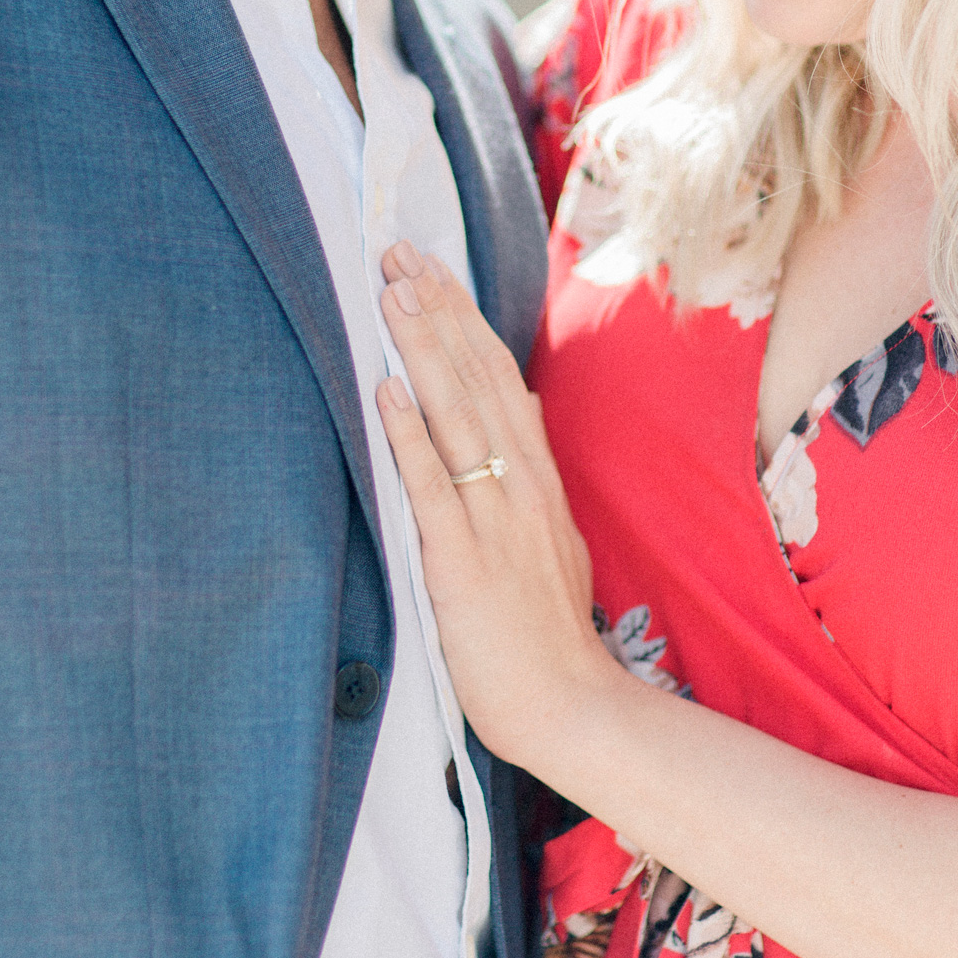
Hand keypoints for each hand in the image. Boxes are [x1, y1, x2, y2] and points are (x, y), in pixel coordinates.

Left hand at [376, 243, 615, 772]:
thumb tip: (519, 415)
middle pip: (476, 378)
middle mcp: (519, 482)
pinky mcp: (465, 560)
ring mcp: (495, 517)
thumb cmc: (548, 631)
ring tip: (393, 293)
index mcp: (535, 476)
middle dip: (436, 310)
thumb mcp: (551, 537)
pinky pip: (433, 488)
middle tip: (399, 251)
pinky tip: (385, 393)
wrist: (571, 706)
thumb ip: (529, 477)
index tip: (432, 267)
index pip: (498, 376)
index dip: (463, 319)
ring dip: (422, 350)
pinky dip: (409, 436)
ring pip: (456, 416)